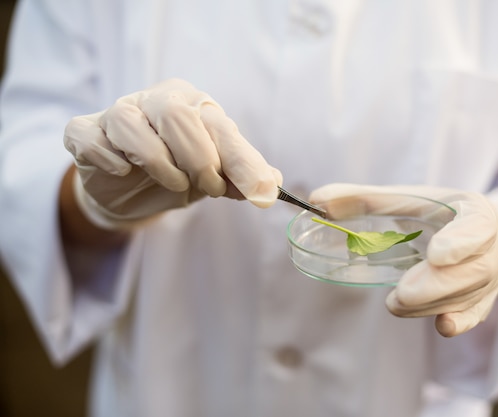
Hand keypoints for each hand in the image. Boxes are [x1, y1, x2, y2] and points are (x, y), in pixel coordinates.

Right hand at [64, 78, 281, 228]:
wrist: (131, 192)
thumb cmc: (178, 174)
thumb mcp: (215, 176)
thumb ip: (242, 176)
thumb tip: (274, 185)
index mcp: (191, 104)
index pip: (218, 125)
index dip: (240, 161)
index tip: (258, 193)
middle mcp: (154, 101)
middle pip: (175, 114)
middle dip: (198, 159)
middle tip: (209, 187)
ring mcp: (117, 113)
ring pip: (130, 123)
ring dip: (158, 162)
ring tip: (174, 184)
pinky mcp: (85, 132)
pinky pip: (89, 137)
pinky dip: (107, 158)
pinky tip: (123, 172)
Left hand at [309, 183, 497, 336]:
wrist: (488, 237)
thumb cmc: (441, 215)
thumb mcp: (411, 200)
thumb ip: (364, 199)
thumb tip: (316, 199)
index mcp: (474, 214)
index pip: (476, 228)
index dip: (459, 242)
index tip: (436, 254)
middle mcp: (488, 249)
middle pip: (470, 272)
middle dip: (435, 285)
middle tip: (402, 293)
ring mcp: (487, 280)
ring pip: (463, 297)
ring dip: (429, 304)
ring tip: (395, 303)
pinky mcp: (480, 302)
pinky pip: (473, 317)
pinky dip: (458, 322)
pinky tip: (442, 324)